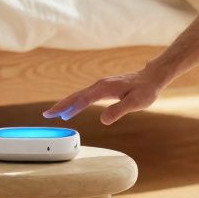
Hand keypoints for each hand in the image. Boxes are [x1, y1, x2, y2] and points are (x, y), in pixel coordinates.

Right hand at [42, 69, 165, 124]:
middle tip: (46, 115)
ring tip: (55, 113)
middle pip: (76, 96)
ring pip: (80, 95)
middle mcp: (100, 85)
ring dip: (67, 103)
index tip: (55, 114)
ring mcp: (101, 86)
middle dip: (61, 105)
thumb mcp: (136, 103)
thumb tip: (103, 120)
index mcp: (104, 88)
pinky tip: (73, 108)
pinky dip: (77, 101)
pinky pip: (86, 96)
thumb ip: (119, 110)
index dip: (68, 107)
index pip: (82, 99)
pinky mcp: (104, 88)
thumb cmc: (146, 90)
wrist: (152, 77)